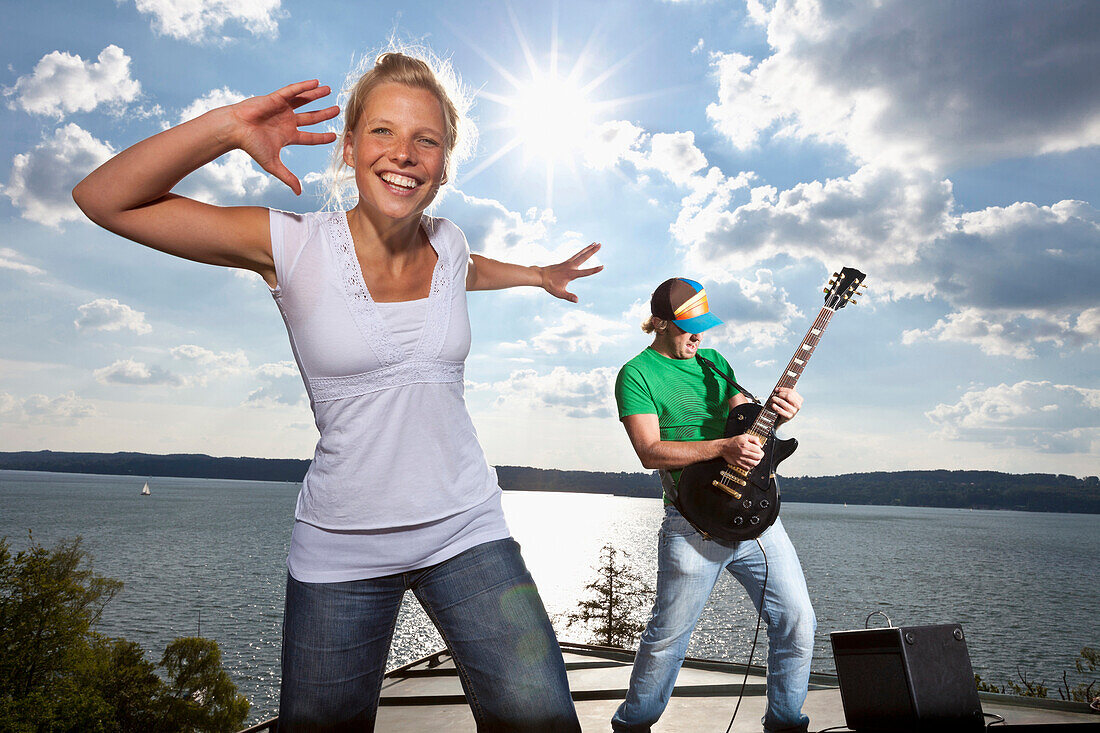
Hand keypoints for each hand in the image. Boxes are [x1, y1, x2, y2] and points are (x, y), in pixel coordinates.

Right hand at [228, 80, 339, 194]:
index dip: (322, 137)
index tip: (334, 136)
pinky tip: (316, 82)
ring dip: (316, 95)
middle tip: (337, 110)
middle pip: (311, 117)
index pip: (309, 137)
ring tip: (329, 89)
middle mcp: (287, 121)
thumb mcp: (273, 164)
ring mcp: (282, 109)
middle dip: (324, 114)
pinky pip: (293, 91)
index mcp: (288, 136)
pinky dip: (304, 87)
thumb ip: (288, 177)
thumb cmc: (251, 146)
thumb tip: (299, 193)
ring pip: (304, 101)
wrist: (235, 130)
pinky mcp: (276, 98)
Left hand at [538, 243, 602, 301]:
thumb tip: (577, 300)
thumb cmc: (550, 285)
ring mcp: (568, 262)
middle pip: (584, 257)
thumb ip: (569, 296)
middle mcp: (570, 266)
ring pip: (580, 253)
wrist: (540, 276)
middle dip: (593, 251)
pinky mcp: (566, 262)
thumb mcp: (559, 293)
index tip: (602, 266)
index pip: (585, 272)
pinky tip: (585, 249)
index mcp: (571, 274)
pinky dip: (582, 251)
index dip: (594, 270)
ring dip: (588, 248)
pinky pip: (576, 255)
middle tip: (600, 244)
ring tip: (595, 242)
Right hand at [720, 434, 763, 470]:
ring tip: (756, 459)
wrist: (723, 447)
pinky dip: (751, 466)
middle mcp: (744, 453)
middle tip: (759, 455)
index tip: (760, 450)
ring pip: (754, 464)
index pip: (759, 450)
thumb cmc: (733, 442)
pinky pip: (748, 468)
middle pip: (758, 457)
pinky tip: (750, 463)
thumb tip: (760, 444)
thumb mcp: (744, 436)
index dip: (761, 450)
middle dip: (760, 456)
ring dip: (757, 461)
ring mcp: (741, 459)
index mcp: (746, 445)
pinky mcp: (738, 464)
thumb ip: (754, 439)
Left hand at [768, 387, 802, 423]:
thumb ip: (790, 390)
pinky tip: (772, 405)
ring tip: (772, 400)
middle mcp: (798, 406)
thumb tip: (793, 379)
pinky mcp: (788, 417)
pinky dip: (774, 406)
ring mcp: (794, 412)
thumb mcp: (787, 398)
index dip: (783, 389)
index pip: (791, 391)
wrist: (781, 418)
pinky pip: (779, 410)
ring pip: (782, 402)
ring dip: (775, 400)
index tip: (776, 389)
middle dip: (779, 394)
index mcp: (800, 399)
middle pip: (788, 396)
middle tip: (774, 395)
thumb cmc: (784, 406)